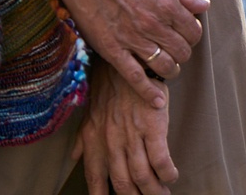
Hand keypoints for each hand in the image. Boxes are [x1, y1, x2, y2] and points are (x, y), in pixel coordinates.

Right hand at [47, 0, 208, 105]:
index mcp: (167, 5)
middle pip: (182, 51)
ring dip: (171, 70)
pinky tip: (158, 101)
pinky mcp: (114, 52)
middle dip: (183, 54)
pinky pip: (136, 78)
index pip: (194, 32)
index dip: (193, 36)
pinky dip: (149, 93)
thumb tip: (204, 5)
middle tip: (176, 52)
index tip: (186, 37)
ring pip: (165, 66)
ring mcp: (134, 40)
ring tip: (168, 68)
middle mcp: (154, 25)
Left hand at [73, 60, 176, 194]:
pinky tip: (171, 176)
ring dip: (154, 191)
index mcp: (95, 142)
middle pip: (123, 184)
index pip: (95, 179)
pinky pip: (160, 159)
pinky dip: (167, 172)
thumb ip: (82, 139)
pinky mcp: (153, 126)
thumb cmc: (110, 88)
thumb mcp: (90, 114)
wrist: (129, 63)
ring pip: (142, 176)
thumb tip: (74, 157)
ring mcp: (133, 136)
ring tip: (162, 193)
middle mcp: (112, 143)